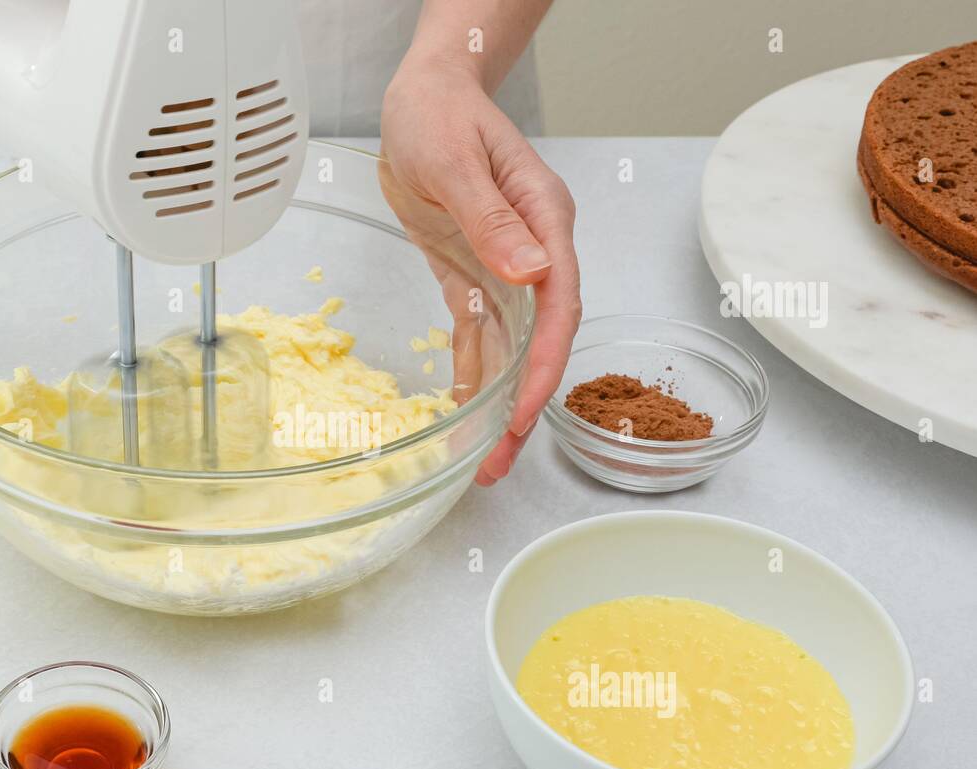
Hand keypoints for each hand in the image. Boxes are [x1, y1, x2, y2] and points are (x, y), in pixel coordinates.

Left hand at [381, 62, 581, 485]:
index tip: (522, 410)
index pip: (557, 306)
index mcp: (543, 222)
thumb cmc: (442, 113)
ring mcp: (504, 266)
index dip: (543, 365)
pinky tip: (464, 413)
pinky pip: (475, 333)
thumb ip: (492, 219)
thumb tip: (530, 272)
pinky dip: (470, 372)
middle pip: (538, 340)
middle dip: (521, 403)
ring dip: (497, 402)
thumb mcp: (457, 160)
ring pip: (508, 347)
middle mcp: (532, 252)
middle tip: (500, 459)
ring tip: (485, 458)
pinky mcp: (472, 274)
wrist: (425, 95)